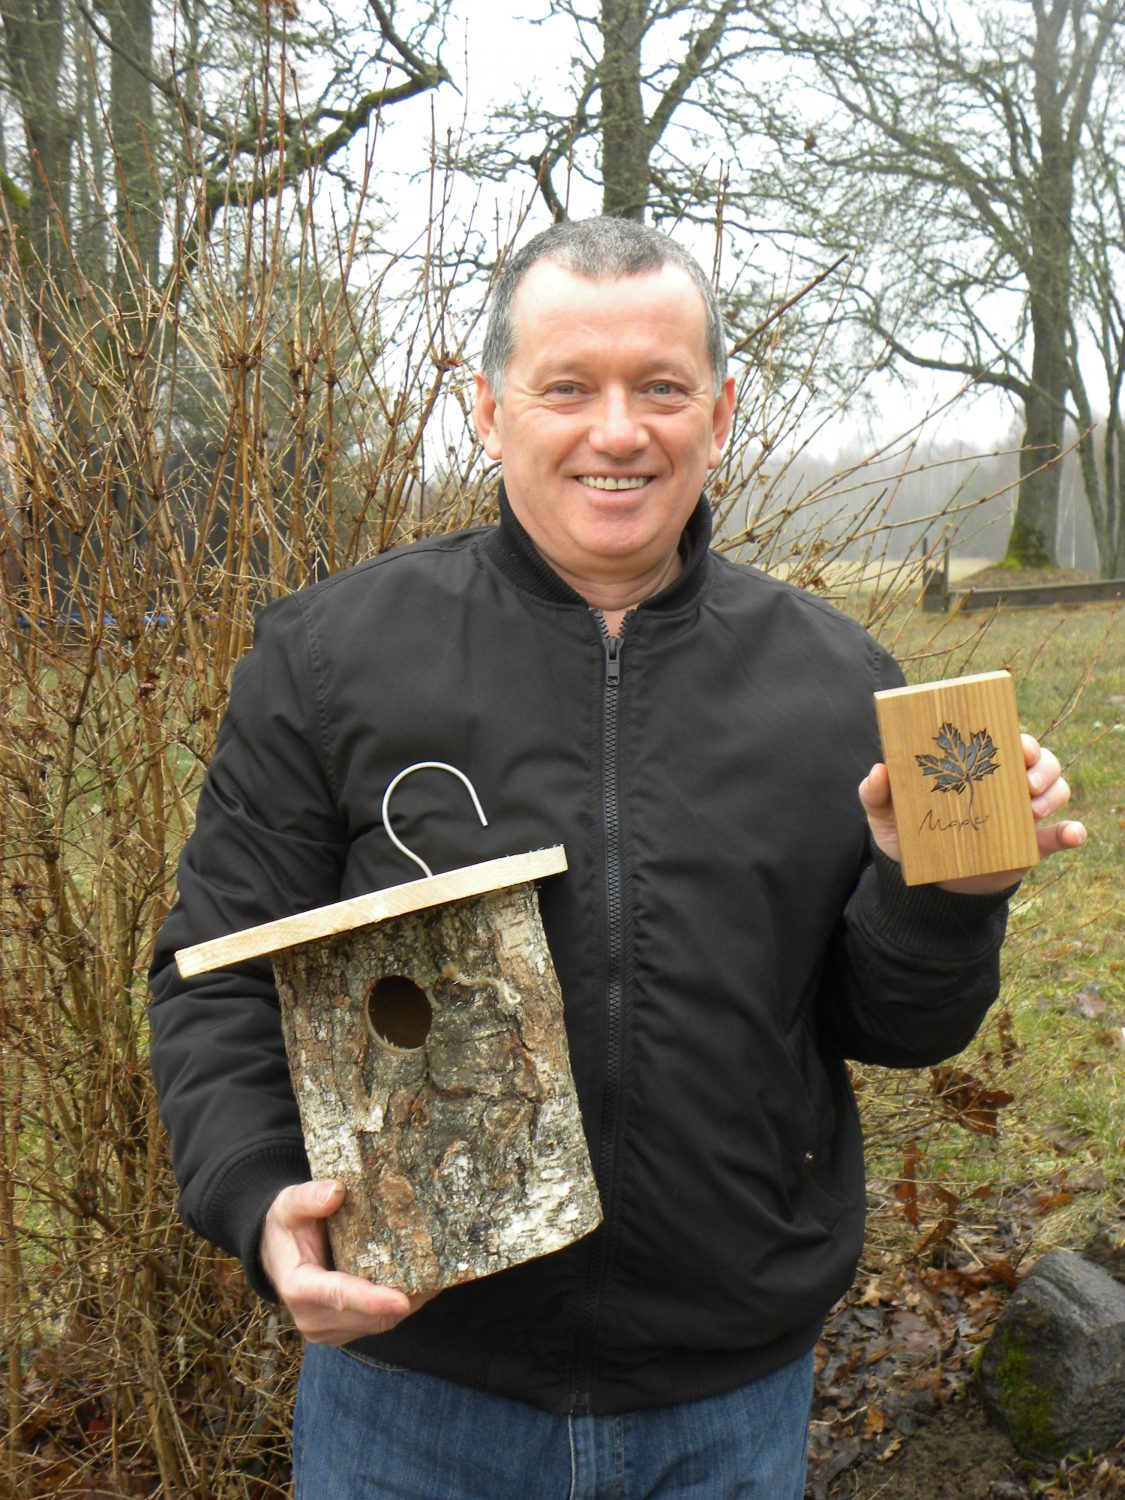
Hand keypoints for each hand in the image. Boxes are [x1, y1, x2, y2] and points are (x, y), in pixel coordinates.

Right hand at [260, 1179, 434, 1344]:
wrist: (276, 1251)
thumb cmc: (286, 1225)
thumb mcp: (289, 1204)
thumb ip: (309, 1197)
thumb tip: (337, 1192)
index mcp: (298, 1287)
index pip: (339, 1296)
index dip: (371, 1300)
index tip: (402, 1299)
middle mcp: (312, 1317)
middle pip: (367, 1316)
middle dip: (403, 1299)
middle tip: (437, 1272)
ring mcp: (328, 1330)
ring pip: (378, 1324)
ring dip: (408, 1304)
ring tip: (436, 1275)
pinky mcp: (343, 1331)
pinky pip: (378, 1324)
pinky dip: (401, 1306)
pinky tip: (422, 1282)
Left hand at [858, 733, 1086, 895]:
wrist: (922, 885)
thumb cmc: (907, 838)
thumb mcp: (885, 816)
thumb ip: (875, 793)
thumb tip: (880, 770)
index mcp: (973, 766)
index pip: (1003, 740)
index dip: (1017, 737)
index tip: (1016, 745)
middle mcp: (1003, 784)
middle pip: (1038, 759)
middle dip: (1040, 761)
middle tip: (1026, 777)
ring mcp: (1020, 813)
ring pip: (1055, 789)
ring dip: (1052, 792)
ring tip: (1032, 808)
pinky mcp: (1031, 845)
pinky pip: (1061, 836)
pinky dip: (1072, 832)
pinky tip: (1072, 834)